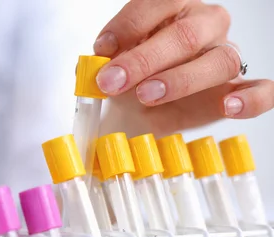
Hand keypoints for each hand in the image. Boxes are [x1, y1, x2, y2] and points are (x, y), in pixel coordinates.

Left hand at [94, 0, 273, 135]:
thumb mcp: (114, 62)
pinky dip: (251, 99)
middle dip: (143, 59)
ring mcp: (224, 56)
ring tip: (146, 96)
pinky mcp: (237, 89)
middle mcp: (206, 25)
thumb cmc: (132, 74)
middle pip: (184, 34)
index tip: (101, 50)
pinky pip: (262, 90)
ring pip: (219, 61)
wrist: (143, 107)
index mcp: (174, 8)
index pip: (159, 2)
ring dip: (180, 80)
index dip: (129, 25)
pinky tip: (229, 107)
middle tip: (112, 81)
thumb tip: (98, 61)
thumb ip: (107, 59)